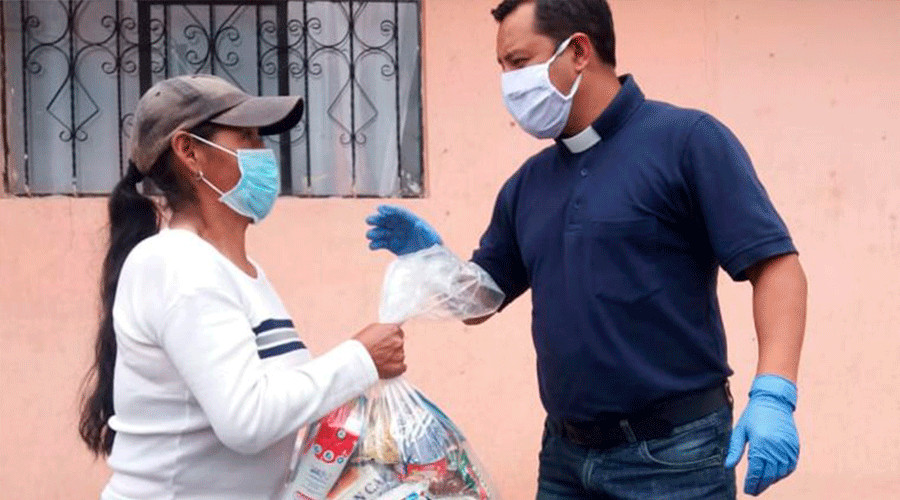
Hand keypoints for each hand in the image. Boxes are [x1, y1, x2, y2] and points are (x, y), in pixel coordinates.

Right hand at [353, 323, 405, 378]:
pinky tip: (386, 367)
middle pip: (398, 344)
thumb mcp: (372, 329)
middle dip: (391, 348)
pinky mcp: (398, 367)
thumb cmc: (360, 345)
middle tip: (381, 352)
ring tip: (380, 360)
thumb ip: (384, 330)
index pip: (398, 333)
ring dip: (393, 358)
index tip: (386, 343)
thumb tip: (388, 333)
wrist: (356, 360)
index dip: (391, 338)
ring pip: (399, 356)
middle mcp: (398, 341)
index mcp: (393, 330)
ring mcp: (399, 355)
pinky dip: (395, 368)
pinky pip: (402, 367)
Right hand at [365, 205, 442, 255]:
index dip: (388, 209)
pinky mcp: (391, 245)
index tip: (379, 209)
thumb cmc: (432, 245)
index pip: (397, 212)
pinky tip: (372, 246)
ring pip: (380, 231)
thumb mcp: (431, 237)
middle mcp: (400, 225)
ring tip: (370, 236)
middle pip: (385, 219)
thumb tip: (418, 225)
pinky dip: (375, 244)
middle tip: (368, 221)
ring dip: (374, 232)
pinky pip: (380, 243)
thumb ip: (425, 230)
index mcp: (410, 219)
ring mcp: (395, 235)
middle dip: (376, 219)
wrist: (430, 259)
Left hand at [725, 374, 799, 495]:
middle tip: (753, 491)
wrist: (773, 401)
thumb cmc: (754, 415)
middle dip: (760, 485)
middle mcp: (776, 448)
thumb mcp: (740, 431)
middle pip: (769, 475)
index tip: (747, 490)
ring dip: (771, 480)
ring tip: (762, 483)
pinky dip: (783, 473)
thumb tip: (727, 466)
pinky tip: (775, 474)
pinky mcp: (794, 447)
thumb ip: (735, 450)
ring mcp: (787, 448)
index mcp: (760, 444)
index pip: (756, 471)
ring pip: (780, 473)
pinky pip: (790, 466)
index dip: (752, 483)